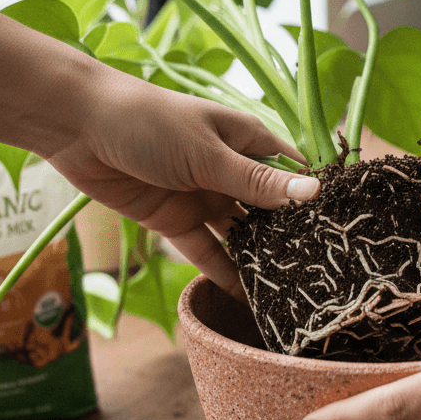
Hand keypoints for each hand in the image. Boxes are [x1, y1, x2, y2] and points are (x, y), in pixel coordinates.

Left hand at [44, 69, 317, 298]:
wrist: (78, 126)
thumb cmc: (150, 122)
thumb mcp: (208, 154)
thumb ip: (256, 182)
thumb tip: (312, 195)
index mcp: (247, 141)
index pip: (292, 174)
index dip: (314, 200)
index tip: (342, 233)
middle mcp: (230, 170)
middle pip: (268, 210)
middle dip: (288, 237)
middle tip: (318, 276)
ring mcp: (203, 196)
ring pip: (239, 234)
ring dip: (257, 258)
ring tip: (287, 293)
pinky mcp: (174, 220)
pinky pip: (205, 250)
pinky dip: (221, 271)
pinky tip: (244, 296)